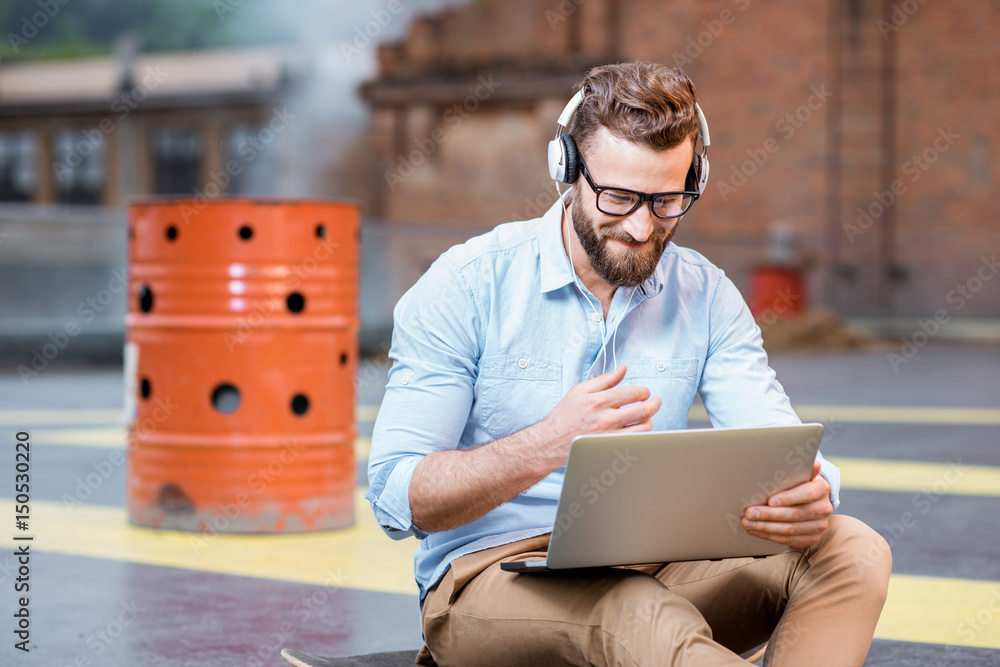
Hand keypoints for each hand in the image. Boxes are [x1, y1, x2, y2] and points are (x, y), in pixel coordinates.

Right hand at [536, 364, 661, 469]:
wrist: (551, 441)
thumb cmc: (565, 415)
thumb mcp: (580, 390)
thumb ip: (605, 379)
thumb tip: (622, 369)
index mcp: (599, 400)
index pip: (633, 393)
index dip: (644, 391)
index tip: (644, 392)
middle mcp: (606, 418)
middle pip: (643, 410)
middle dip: (654, 404)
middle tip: (655, 402)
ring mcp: (609, 435)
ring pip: (644, 428)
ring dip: (649, 420)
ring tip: (645, 416)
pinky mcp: (610, 449)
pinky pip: (636, 442)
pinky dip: (641, 435)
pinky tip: (637, 429)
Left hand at [741, 459, 832, 548]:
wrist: (812, 500)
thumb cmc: (798, 483)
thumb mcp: (800, 473)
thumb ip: (802, 468)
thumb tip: (814, 463)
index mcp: (821, 489)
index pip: (806, 494)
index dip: (788, 498)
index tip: (770, 500)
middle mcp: (824, 508)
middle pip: (794, 514)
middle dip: (768, 514)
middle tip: (749, 513)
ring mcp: (819, 525)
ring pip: (789, 530)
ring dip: (765, 527)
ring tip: (747, 523)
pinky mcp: (811, 538)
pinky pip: (789, 541)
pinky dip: (769, 536)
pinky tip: (755, 530)